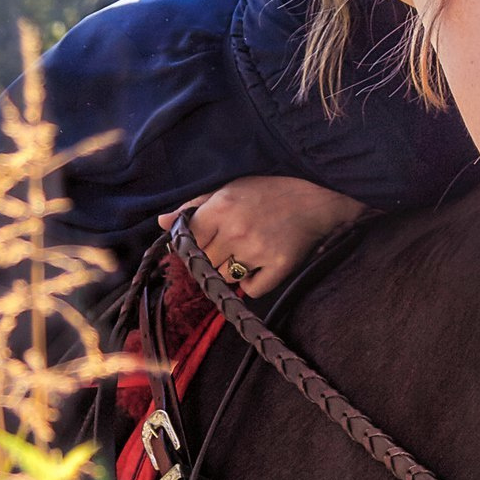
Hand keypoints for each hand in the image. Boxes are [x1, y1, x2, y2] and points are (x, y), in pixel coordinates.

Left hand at [157, 175, 370, 297]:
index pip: (189, 242)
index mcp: (220, 208)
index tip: (209, 241)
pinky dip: (253, 283)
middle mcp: (235, 231)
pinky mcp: (279, 267)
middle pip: (206, 264)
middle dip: (215, 257)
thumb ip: (193, 207)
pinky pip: (251, 290)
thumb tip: (162, 222)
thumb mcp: (229, 189)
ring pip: (225, 278)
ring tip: (249, 252)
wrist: (317, 197)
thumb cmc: (269, 191)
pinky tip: (262, 266)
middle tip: (234, 244)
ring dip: (232, 271)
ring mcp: (257, 251)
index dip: (197, 244)